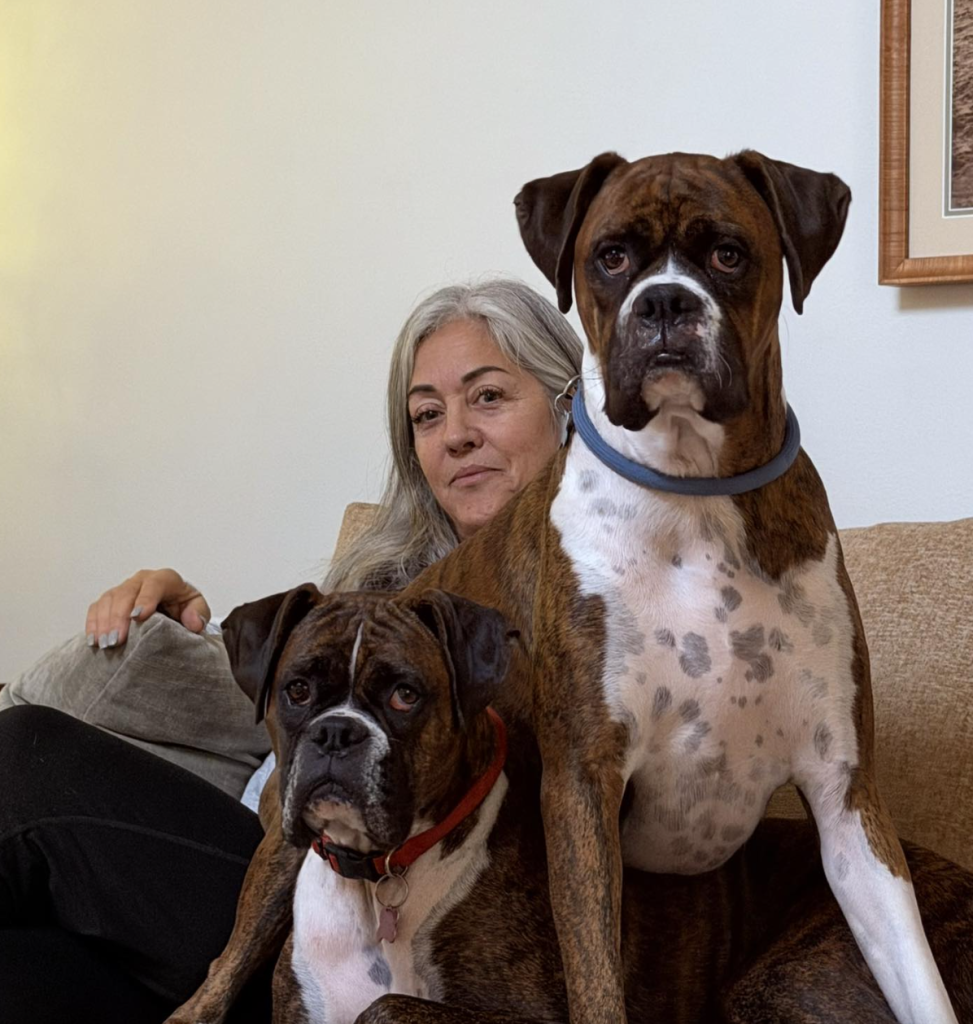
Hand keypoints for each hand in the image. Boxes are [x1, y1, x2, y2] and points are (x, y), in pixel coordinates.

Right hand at [85, 569, 211, 648]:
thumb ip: (198, 614)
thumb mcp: (198, 609)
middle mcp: (141, 580)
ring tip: (105, 644)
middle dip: (120, 617)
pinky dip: (93, 624)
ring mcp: (124, 589)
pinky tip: (93, 640)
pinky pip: (96, 608)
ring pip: (109, 600)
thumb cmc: (184, 607)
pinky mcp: (110, 600)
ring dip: (104, 623)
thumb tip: (193, 622)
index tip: (139, 617)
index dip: (146, 599)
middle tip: (117, 640)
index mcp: (165, 579)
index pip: (155, 584)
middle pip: (126, 593)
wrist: (173, 609)